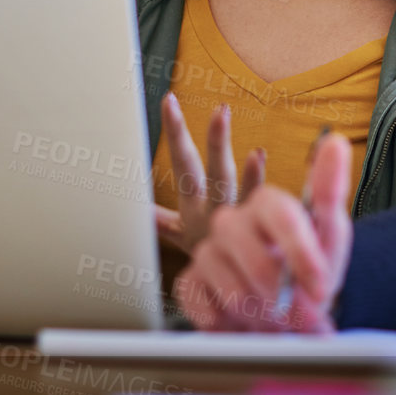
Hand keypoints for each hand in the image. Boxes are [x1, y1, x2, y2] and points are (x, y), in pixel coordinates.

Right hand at [154, 93, 266, 253]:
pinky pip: (253, 198)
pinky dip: (254, 176)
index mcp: (191, 209)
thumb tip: (138, 208)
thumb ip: (162, 220)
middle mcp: (207, 209)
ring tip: (219, 111)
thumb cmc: (213, 256)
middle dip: (178, 135)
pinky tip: (257, 153)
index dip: (174, 132)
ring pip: (221, 174)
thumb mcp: (182, 239)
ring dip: (218, 144)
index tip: (168, 100)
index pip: (179, 164)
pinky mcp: (254, 223)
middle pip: (191, 167)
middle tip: (171, 104)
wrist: (241, 295)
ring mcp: (231, 214)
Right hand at [174, 131, 351, 332]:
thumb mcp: (330, 233)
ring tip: (271, 317)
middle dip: (277, 289)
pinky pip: (204, 306)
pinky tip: (241, 322)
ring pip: (230, 286)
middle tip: (291, 309)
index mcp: (266, 204)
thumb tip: (334, 141)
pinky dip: (230, 324)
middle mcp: (231, 221)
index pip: (282, 216)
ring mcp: (207, 252)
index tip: (320, 288)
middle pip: (249, 253)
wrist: (290, 324)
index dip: (303, 255)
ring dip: (258, 312)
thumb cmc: (310, 277)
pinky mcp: (191, 283)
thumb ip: (329, 188)